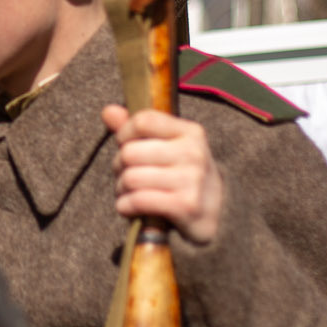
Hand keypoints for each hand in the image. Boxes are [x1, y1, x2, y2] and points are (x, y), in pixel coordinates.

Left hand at [104, 104, 224, 245]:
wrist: (218, 216)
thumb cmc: (185, 177)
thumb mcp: (169, 148)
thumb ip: (138, 130)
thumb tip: (108, 111)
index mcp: (191, 132)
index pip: (143, 120)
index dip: (123, 133)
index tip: (124, 145)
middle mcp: (193, 153)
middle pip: (130, 152)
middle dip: (119, 166)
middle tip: (125, 176)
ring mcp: (191, 180)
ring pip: (131, 178)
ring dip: (121, 189)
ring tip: (128, 192)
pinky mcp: (185, 206)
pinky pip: (138, 201)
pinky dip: (125, 206)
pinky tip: (129, 207)